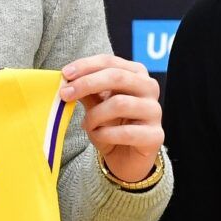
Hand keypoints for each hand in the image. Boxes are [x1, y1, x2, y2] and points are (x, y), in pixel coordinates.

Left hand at [60, 55, 163, 183]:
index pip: (110, 62)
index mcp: (136, 74)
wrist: (126, 158)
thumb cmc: (111, 126)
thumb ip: (86, 91)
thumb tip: (67, 79)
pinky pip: (126, 132)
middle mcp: (149, 88)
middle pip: (117, 77)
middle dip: (87, 84)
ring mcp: (155, 111)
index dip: (86, 66)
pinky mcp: (156, 135)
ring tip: (87, 125)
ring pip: (120, 104)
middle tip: (65, 94)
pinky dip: (105, 134)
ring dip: (95, 115)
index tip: (64, 74)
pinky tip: (98, 136)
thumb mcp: (95, 105)